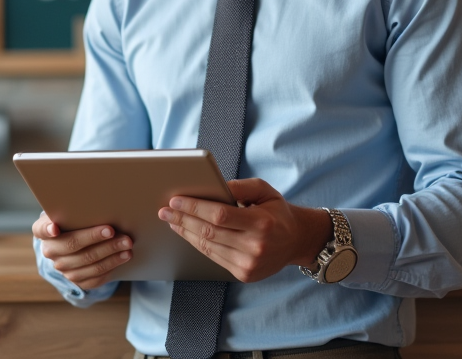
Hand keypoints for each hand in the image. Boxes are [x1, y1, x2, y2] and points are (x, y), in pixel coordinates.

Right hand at [32, 212, 132, 289]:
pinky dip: (112, 266)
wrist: (75, 242)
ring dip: (110, 253)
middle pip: (73, 245)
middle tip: (114, 231)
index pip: (42, 229)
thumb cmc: (75, 220)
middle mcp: (50, 251)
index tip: (55, 228)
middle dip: (95, 238)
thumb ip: (75, 208)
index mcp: (44, 231)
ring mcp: (62, 268)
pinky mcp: (76, 280)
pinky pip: (95, 277)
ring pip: (88, 262)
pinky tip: (123, 256)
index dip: (48, 229)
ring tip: (126, 244)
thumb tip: (96, 201)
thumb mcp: (70, 211)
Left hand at [158, 178, 331, 282]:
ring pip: (208, 247)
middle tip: (165, 211)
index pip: (220, 215)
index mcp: (261, 223)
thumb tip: (214, 186)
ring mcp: (249, 264)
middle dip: (183, 220)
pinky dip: (197, 244)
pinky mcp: (244, 274)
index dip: (195, 208)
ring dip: (186, 233)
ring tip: (172, 221)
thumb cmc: (277, 212)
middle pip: (209, 232)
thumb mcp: (265, 191)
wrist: (296, 241)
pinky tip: (187, 233)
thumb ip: (240, 186)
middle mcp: (255, 247)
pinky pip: (214, 257)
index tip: (175, 200)